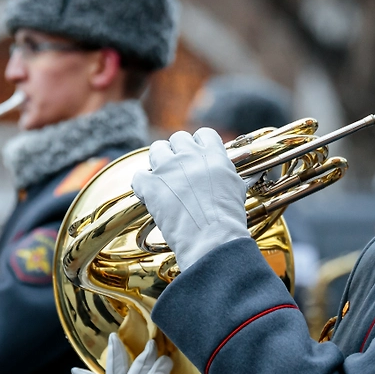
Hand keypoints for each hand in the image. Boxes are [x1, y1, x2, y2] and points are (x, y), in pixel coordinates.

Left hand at [131, 128, 248, 270]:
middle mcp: (190, 156)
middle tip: (179, 169)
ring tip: (163, 179)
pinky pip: (139, 176)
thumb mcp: (235, 188)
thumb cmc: (227, 219)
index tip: (197, 155)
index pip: (204, 134)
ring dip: (159, 162)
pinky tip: (149, 195)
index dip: (199, 144)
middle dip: (177, 152)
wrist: (212, 239)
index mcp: (213, 155)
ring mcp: (168, 168)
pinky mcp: (151, 185)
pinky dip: (142, 185)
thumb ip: (226, 173)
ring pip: (156, 149)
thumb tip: (224, 172)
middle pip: (178, 138)